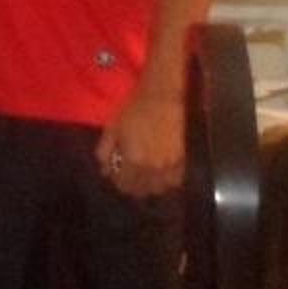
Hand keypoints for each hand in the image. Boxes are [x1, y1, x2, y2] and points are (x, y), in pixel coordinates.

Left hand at [96, 85, 183, 199]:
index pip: (124, 185)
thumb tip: (105, 171)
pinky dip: (166, 182)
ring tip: (146, 176)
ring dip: (150, 186)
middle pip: (141, 191)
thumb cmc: (133, 109)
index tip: (118, 176)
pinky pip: (174, 182)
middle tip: (130, 176)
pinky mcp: (182, 161)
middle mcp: (151, 168)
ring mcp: (169, 167)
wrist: (162, 97)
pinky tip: (161, 173)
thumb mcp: (112, 128)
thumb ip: (104, 152)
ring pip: (158, 189)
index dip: (119, 182)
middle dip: (133, 186)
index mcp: (132, 160)